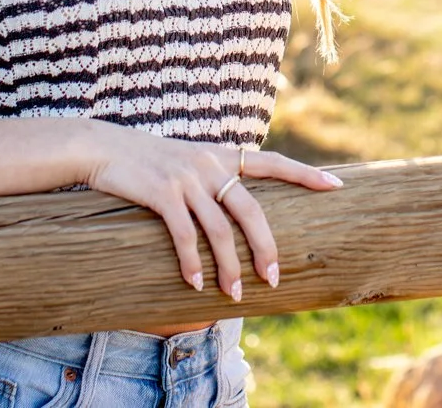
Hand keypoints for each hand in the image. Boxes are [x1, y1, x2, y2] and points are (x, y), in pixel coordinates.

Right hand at [79, 124, 342, 299]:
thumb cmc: (148, 161)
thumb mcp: (188, 161)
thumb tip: (238, 213)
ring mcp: (187, 177)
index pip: (273, 163)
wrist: (104, 146)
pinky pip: (184, 234)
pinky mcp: (162, 192)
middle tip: (273, 278)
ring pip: (219, 229)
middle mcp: (210, 164)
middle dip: (265, 247)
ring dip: (228, 266)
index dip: (305, 175)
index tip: (337, 186)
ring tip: (233, 294)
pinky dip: (191, 261)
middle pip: (251, 209)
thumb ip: (215, 178)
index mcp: (223, 155)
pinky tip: (194, 283)